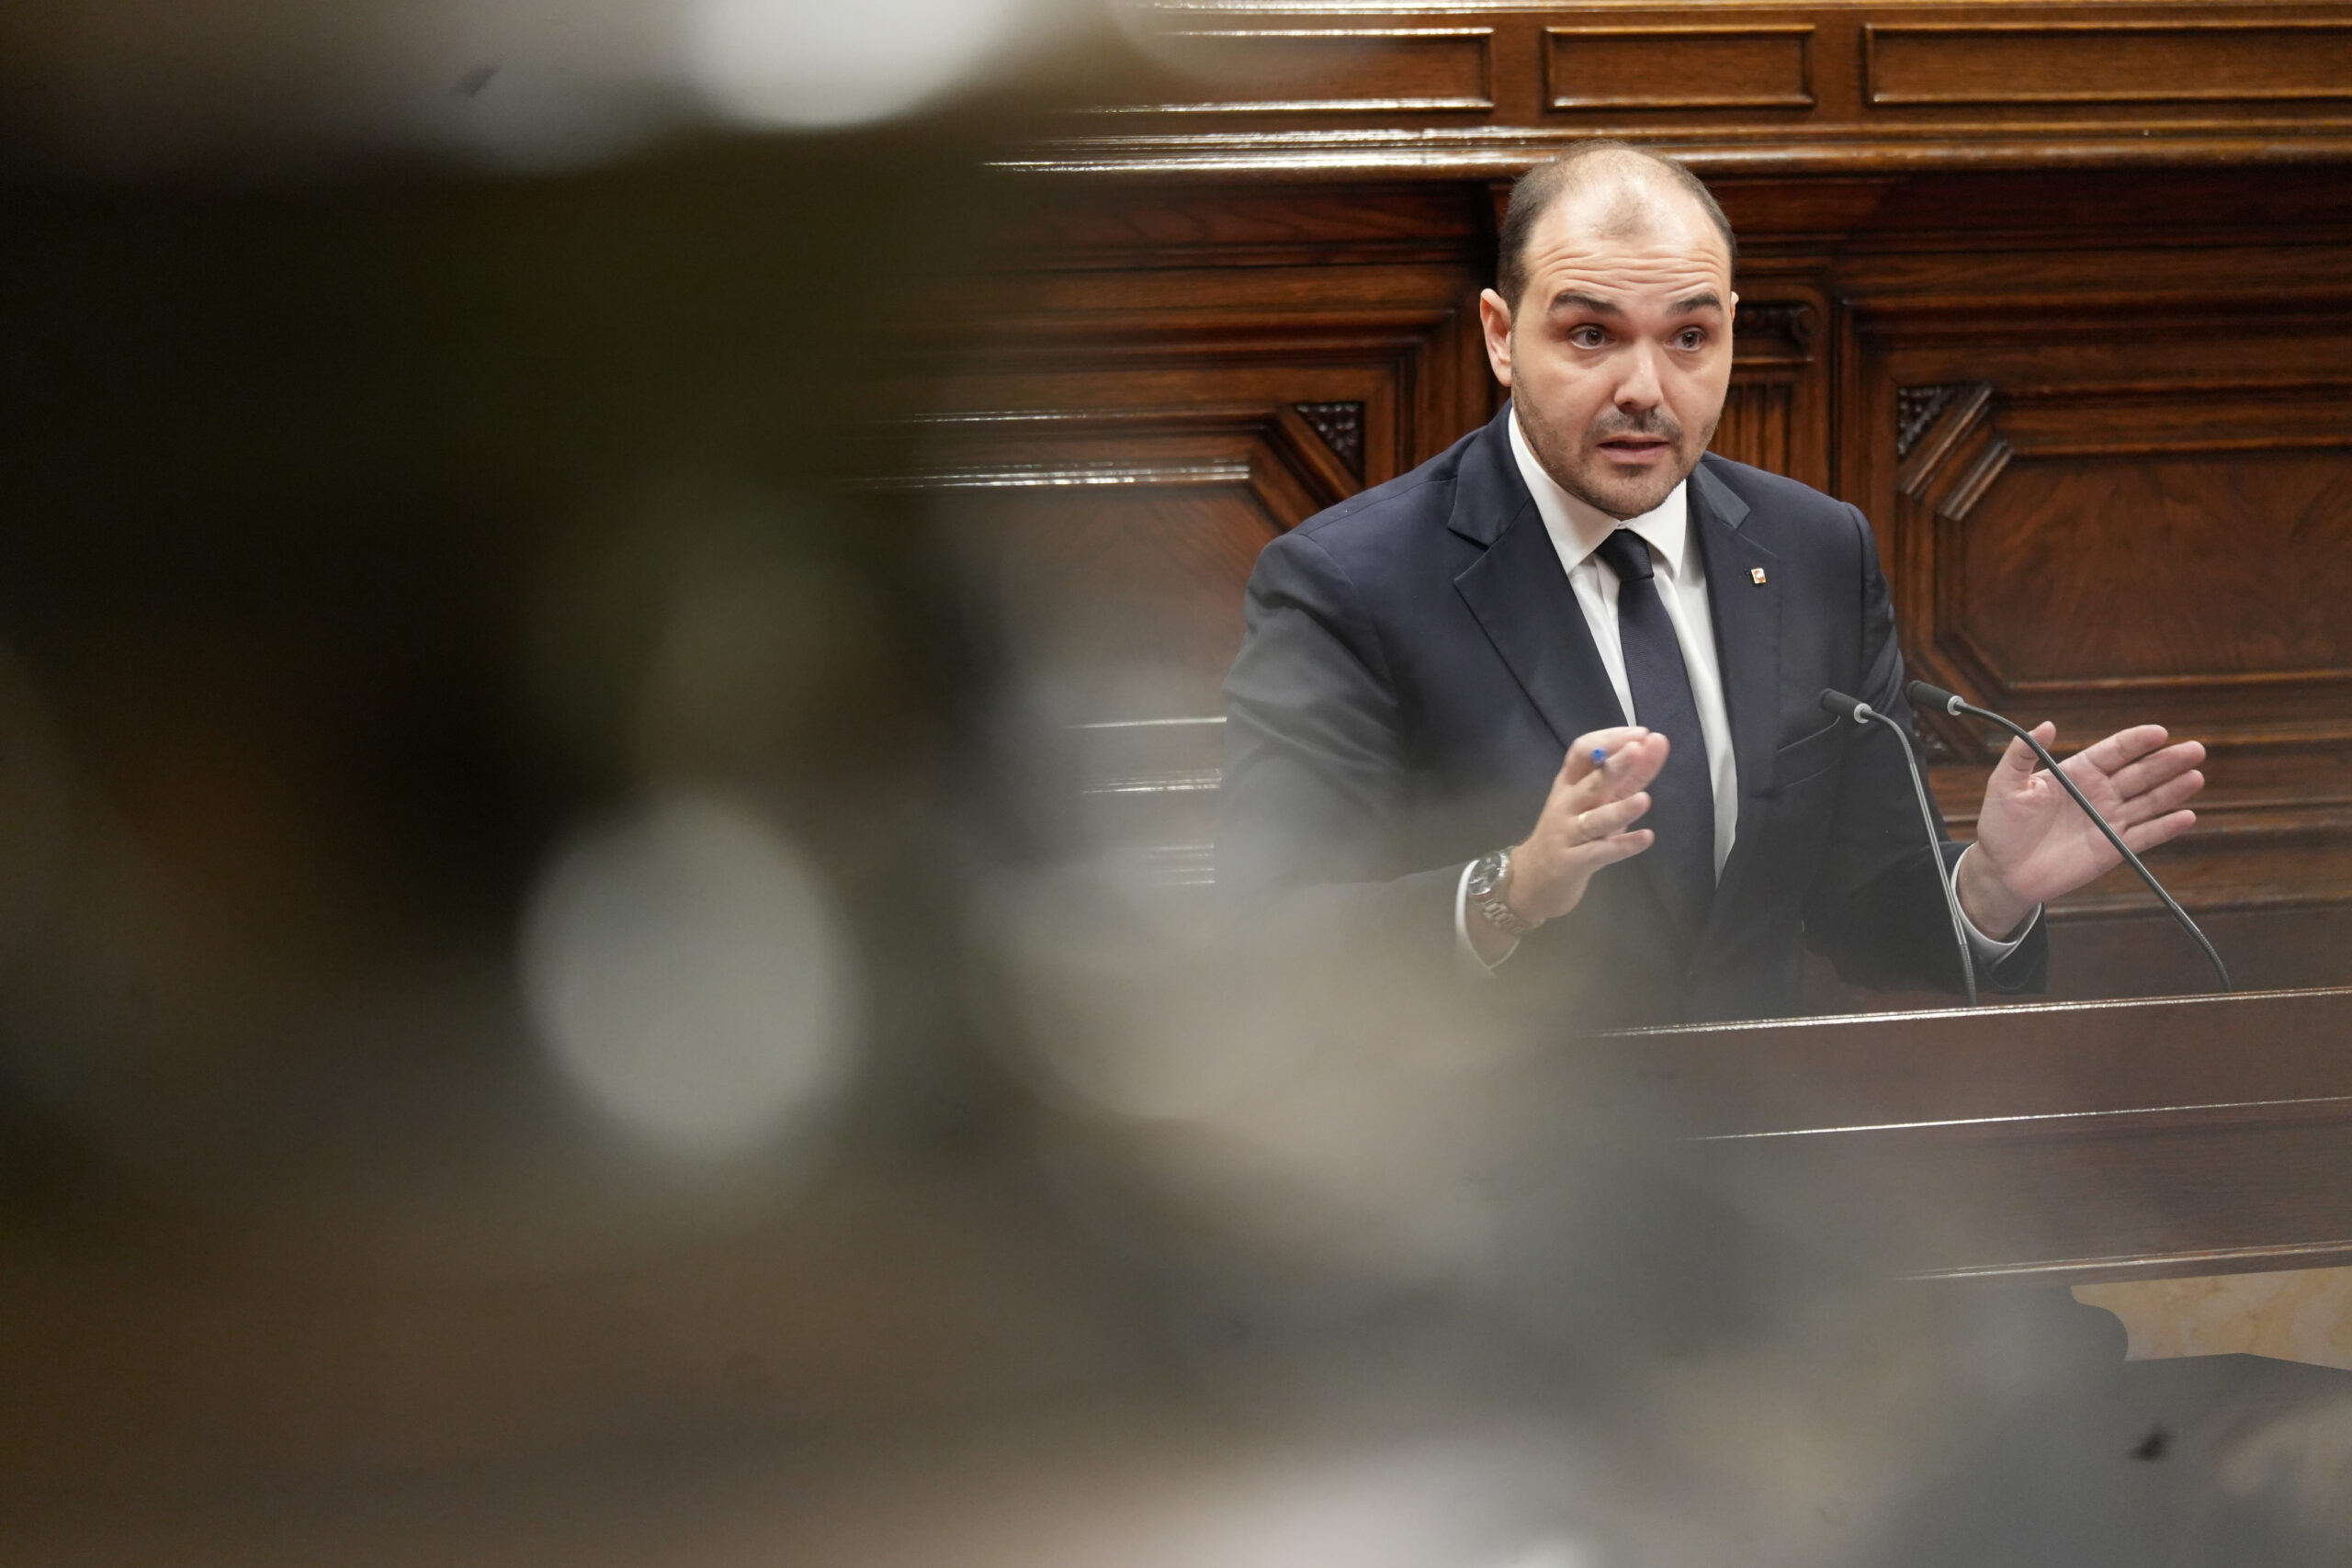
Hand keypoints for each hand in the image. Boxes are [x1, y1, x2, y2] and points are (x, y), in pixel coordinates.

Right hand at [1503, 725, 1668, 923]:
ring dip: (1620, 809)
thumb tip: (1655, 745)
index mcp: (1569, 783)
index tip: (1640, 733)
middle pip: (1590, 782)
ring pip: (1594, 819)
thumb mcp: (1596, 802)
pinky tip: (1646, 838)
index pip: (1582, 752)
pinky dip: (1623, 845)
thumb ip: (1627, 778)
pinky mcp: (1573, 863)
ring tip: (1645, 800)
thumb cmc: (1570, 833)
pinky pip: (1600, 852)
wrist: (1534, 878)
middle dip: (1614, 766)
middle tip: (1638, 750)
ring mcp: (1567, 834)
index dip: (1609, 740)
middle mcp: (1566, 804)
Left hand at [1956, 722, 2204, 938]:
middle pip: (2140, 773)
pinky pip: (2145, 836)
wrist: (2002, 871)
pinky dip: (2166, 828)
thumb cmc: (2001, 825)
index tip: (2159, 732)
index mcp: (2076, 772)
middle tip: (2196, 749)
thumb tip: (2047, 725)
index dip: (2137, 742)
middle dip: (2167, 761)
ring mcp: (2108, 820)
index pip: (2114, 751)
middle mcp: (2098, 793)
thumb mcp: (2005, 785)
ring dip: (2174, 790)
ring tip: (2196, 776)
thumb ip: (2022, 754)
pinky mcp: (2112, 847)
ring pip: (2148, 801)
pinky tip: (2187, 817)